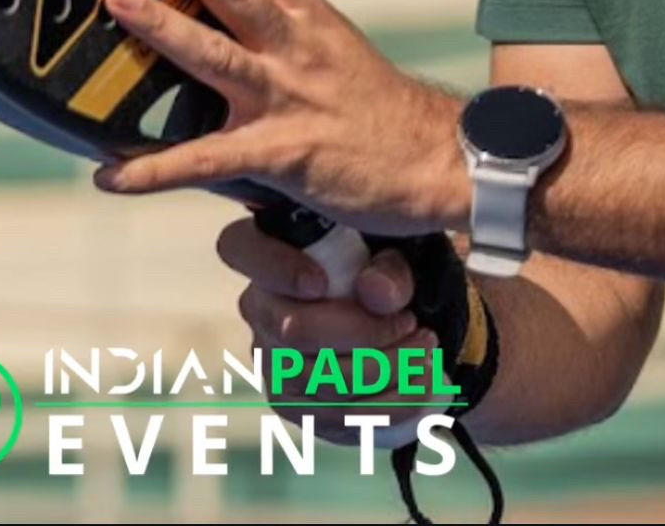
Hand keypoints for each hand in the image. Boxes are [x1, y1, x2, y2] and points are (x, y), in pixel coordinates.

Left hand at [93, 0, 465, 233]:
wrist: (435, 160)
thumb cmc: (379, 108)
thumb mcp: (334, 47)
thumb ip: (281, 28)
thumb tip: (230, 6)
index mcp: (308, 17)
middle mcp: (294, 48)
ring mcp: (285, 99)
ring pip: (216, 54)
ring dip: (163, 26)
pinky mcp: (278, 154)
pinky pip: (207, 161)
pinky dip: (154, 170)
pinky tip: (110, 174)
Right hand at [219, 217, 432, 445]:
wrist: (399, 318)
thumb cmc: (384, 270)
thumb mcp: (397, 253)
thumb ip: (389, 267)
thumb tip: (375, 293)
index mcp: (270, 248)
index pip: (239, 247)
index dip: (274, 267)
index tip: (320, 281)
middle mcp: (259, 306)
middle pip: (294, 331)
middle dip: (365, 334)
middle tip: (412, 323)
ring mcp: (272, 360)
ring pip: (318, 381)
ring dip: (384, 372)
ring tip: (425, 352)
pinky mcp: (294, 404)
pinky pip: (333, 417)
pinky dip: (386, 405)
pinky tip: (419, 385)